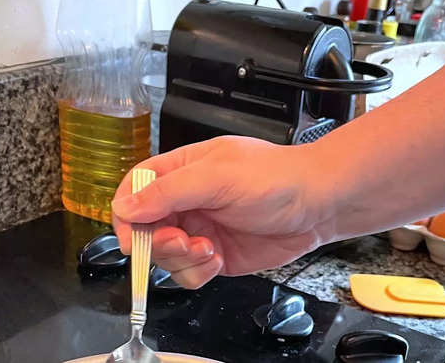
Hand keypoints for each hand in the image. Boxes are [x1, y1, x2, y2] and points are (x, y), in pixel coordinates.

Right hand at [111, 136, 332, 288]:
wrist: (318, 204)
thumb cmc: (276, 177)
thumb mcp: (217, 177)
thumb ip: (169, 191)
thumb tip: (126, 205)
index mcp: (180, 171)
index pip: (135, 189)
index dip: (127, 213)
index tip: (132, 235)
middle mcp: (186, 200)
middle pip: (144, 228)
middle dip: (158, 242)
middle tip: (182, 241)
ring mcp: (199, 229)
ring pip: (164, 255)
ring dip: (181, 259)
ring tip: (208, 249)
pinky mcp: (214, 255)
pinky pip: (188, 273)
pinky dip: (198, 272)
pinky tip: (218, 258)